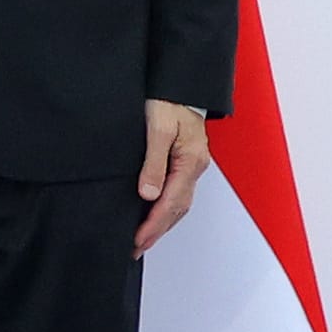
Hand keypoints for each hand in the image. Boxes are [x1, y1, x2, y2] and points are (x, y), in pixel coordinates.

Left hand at [134, 100, 212, 258]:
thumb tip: (148, 194)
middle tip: (136, 248)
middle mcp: (195, 166)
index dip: (153, 224)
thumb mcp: (157, 128)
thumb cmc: (168, 100)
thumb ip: (153, 162)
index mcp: (190, 161)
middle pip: (178, 208)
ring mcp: (192, 164)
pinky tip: (152, 214)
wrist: (179, 82)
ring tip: (142, 239)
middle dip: (157, 231)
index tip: (138, 240)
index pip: (171, 202)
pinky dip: (164, 208)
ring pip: (179, 203)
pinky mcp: (185, 160)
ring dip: (161, 223)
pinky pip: (177, 192)